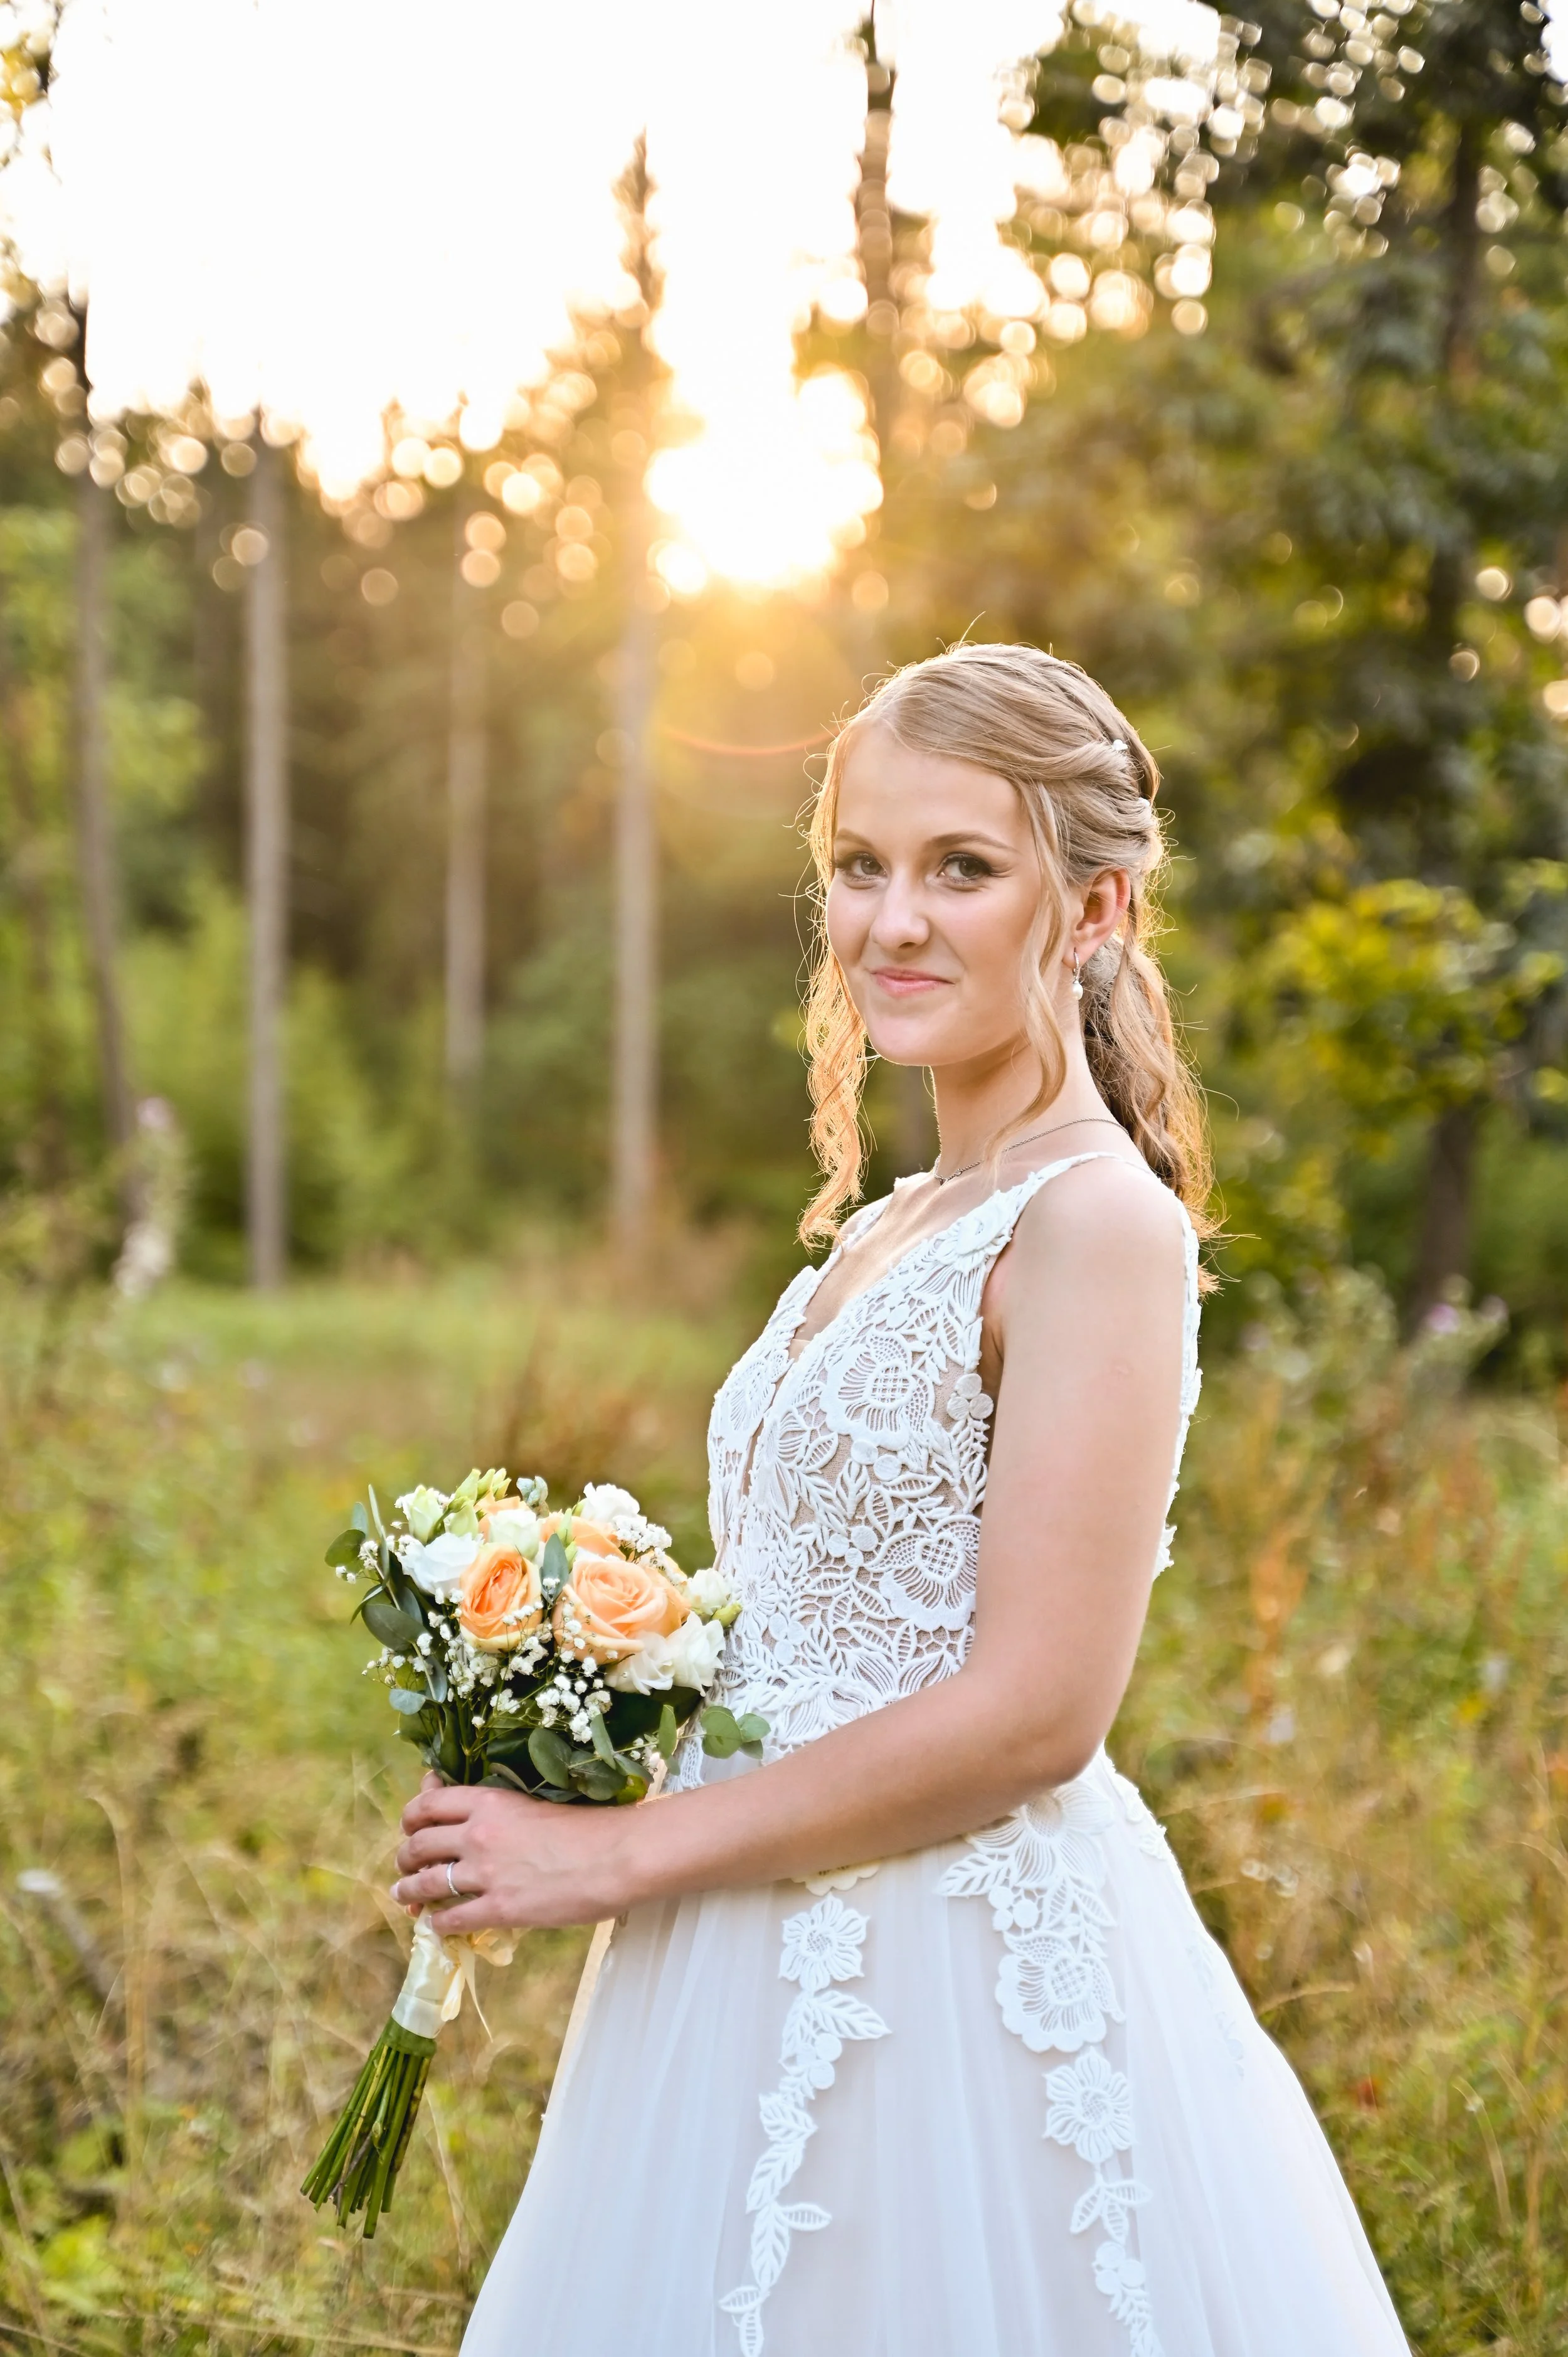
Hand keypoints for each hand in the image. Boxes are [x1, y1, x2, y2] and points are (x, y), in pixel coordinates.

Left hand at [392, 1773, 635, 1931]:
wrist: (616, 1857)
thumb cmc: (586, 1826)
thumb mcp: (532, 1804)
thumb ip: (496, 1809)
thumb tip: (471, 1812)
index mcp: (489, 1802)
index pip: (427, 1804)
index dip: (411, 1816)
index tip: (410, 1826)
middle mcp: (478, 1834)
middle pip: (418, 1845)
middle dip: (404, 1857)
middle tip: (404, 1867)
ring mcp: (485, 1874)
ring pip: (425, 1883)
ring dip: (408, 1892)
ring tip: (404, 1898)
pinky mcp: (499, 1909)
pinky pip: (451, 1919)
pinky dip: (437, 1923)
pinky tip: (438, 1925)